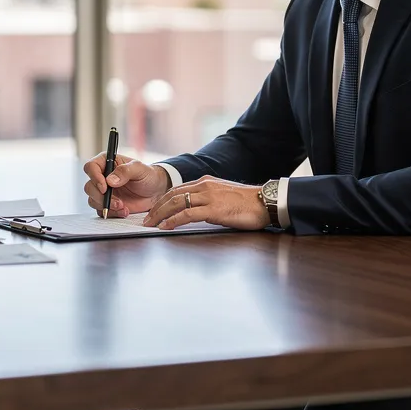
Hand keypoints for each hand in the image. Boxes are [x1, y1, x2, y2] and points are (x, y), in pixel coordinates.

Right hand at [83, 154, 170, 217]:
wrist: (155, 192)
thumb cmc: (147, 175)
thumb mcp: (139, 169)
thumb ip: (124, 171)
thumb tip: (110, 180)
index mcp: (107, 163)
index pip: (91, 167)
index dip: (94, 177)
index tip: (105, 187)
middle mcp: (102, 177)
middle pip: (89, 187)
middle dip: (101, 197)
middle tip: (117, 201)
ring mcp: (104, 192)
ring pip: (93, 200)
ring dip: (107, 206)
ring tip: (123, 207)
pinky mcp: (108, 204)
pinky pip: (101, 210)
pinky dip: (112, 213)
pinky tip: (125, 211)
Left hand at [142, 176, 268, 230]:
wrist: (264, 203)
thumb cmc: (247, 203)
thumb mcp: (223, 197)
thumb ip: (208, 201)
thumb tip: (197, 211)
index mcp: (206, 182)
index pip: (177, 189)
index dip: (163, 200)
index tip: (154, 210)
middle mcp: (204, 186)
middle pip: (172, 195)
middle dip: (156, 207)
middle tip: (146, 219)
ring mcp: (208, 197)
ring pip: (176, 203)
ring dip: (160, 214)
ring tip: (150, 224)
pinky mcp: (213, 209)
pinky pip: (186, 214)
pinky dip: (173, 220)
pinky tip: (165, 227)